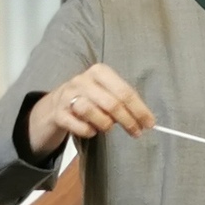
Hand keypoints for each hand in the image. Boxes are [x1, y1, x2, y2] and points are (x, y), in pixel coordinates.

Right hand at [28, 64, 153, 156]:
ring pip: (93, 112)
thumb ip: (123, 101)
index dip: (139, 109)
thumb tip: (146, 119)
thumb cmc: (88, 99)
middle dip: (128, 121)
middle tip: (136, 132)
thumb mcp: (105, 92)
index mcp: (99, 72)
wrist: (54, 106)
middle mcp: (82, 80)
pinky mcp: (58, 113)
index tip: (150, 124)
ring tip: (107, 127)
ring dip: (105, 124)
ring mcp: (68, 96)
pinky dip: (89, 131)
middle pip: (112, 103)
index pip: (125, 91)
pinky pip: (79, 126)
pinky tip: (91, 130)